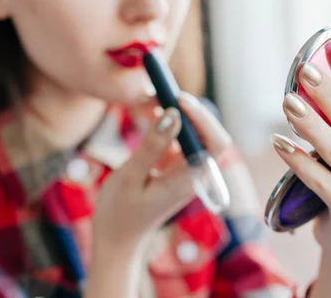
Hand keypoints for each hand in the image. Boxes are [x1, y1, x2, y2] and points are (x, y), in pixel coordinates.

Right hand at [92, 92, 232, 256]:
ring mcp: (185, 169)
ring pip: (190, 132)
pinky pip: (175, 138)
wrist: (116, 240)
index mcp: (189, 180)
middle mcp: (193, 173)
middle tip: (162, 91)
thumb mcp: (130, 177)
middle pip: (207, 133)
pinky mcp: (174, 166)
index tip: (178, 100)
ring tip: (149, 97)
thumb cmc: (120, 215)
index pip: (214, 143)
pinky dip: (163, 122)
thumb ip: (152, 146)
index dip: (202, 117)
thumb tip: (172, 115)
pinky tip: (145, 112)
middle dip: (188, 109)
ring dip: (173, 112)